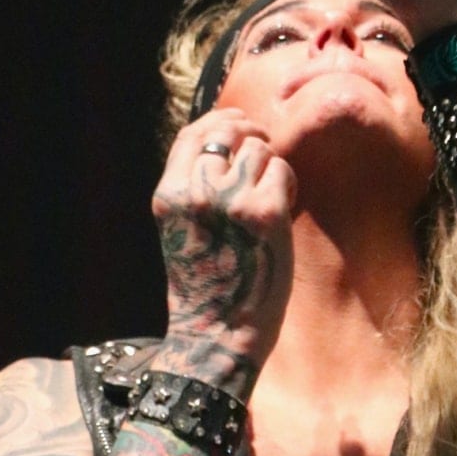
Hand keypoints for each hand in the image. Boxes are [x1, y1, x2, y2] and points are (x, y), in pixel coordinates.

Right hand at [151, 109, 295, 393]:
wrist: (217, 334)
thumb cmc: (207, 288)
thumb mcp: (183, 230)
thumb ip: (195, 189)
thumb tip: (228, 143)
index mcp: (169, 195)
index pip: (192, 134)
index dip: (222, 121)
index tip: (242, 125)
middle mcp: (195, 191)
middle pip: (229, 133)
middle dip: (252, 137)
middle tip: (265, 151)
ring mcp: (230, 200)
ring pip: (259, 150)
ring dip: (271, 166)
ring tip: (270, 198)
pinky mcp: (263, 212)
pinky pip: (282, 172)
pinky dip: (287, 185)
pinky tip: (282, 211)